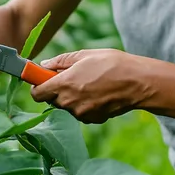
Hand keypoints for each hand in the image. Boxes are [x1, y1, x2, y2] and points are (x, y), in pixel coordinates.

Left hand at [29, 49, 154, 123]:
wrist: (137, 82)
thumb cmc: (112, 64)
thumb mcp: (84, 55)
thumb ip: (61, 61)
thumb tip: (44, 65)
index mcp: (64, 84)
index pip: (36, 93)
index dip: (37, 85)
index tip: (42, 79)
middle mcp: (69, 102)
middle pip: (52, 99)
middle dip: (57, 89)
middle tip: (72, 76)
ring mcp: (81, 113)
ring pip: (67, 106)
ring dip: (72, 97)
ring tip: (90, 82)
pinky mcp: (93, 119)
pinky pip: (81, 112)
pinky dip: (84, 104)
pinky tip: (98, 92)